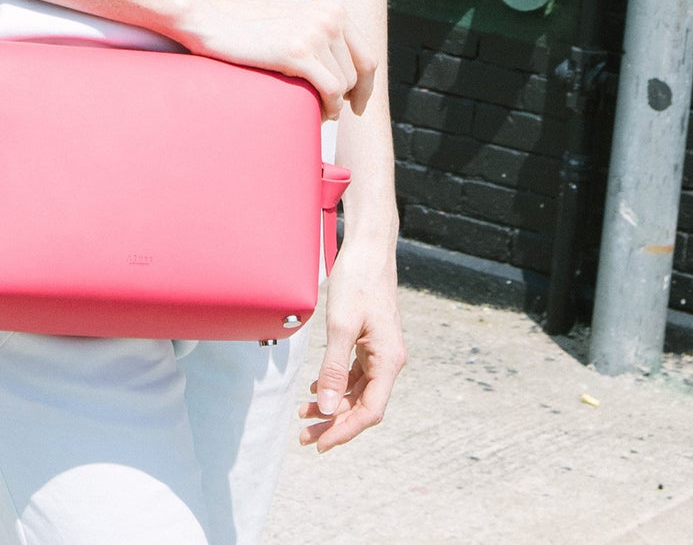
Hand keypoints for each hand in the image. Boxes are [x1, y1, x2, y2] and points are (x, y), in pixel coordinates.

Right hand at [179, 0, 377, 120]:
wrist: (214, 19)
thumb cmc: (251, 28)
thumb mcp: (297, 23)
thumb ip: (322, 36)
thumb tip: (347, 72)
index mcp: (333, 10)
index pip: (367, 56)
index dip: (366, 86)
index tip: (357, 105)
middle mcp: (330, 18)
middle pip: (358, 74)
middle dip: (348, 99)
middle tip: (330, 111)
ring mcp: (315, 33)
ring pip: (345, 85)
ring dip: (334, 105)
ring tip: (315, 110)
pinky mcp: (298, 52)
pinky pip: (331, 91)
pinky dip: (328, 107)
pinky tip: (316, 112)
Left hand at [297, 239, 405, 452]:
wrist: (368, 250)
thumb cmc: (357, 280)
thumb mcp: (340, 325)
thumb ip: (333, 368)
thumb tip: (326, 407)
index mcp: (388, 360)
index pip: (369, 411)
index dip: (344, 430)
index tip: (321, 442)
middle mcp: (388, 361)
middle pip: (363, 405)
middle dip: (333, 422)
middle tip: (305, 436)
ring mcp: (380, 352)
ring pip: (357, 392)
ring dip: (332, 405)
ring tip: (303, 415)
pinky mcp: (371, 343)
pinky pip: (355, 374)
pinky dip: (336, 386)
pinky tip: (315, 391)